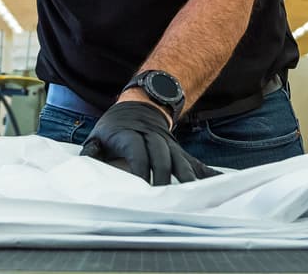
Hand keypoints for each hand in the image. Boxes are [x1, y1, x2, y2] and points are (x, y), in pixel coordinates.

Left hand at [79, 101, 217, 185]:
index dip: (140, 169)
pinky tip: (221, 187)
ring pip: (180, 161)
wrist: (140, 106)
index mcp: (130, 135)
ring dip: (187, 180)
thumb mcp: (98, 135)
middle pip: (162, 158)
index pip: (137, 152)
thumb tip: (85, 165)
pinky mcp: (180, 152)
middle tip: (166, 200)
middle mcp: (153, 139)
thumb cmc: (114, 129)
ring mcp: (169, 145)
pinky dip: (209, 176)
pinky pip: (196, 164)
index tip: (141, 188)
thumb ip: (91, 151)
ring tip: (194, 198)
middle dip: (164, 178)